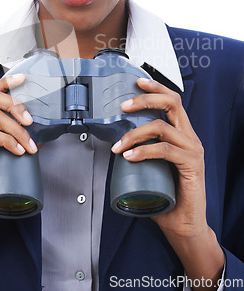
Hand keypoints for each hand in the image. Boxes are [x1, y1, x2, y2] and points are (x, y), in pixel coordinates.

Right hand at [0, 74, 36, 231]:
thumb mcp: (9, 159)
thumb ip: (20, 143)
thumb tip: (44, 135)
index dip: (5, 83)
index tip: (23, 78)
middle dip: (14, 102)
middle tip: (30, 119)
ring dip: (17, 129)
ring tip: (30, 145)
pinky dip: (8, 141)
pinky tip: (19, 151)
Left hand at [111, 77, 206, 239]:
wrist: (183, 225)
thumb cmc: (166, 195)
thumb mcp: (151, 166)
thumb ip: (140, 151)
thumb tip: (113, 142)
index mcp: (182, 134)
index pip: (172, 101)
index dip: (155, 88)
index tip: (137, 82)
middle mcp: (189, 138)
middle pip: (172, 103)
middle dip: (145, 100)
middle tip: (124, 106)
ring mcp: (192, 151)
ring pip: (162, 127)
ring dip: (135, 134)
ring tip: (118, 146)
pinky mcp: (192, 165)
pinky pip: (165, 150)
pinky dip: (144, 151)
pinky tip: (129, 157)